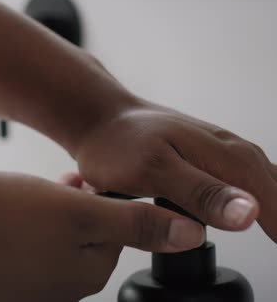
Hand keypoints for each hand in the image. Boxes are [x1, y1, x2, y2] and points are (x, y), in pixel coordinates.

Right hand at [0, 172, 203, 301]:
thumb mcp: (74, 213)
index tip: (80, 180)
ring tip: (17, 195)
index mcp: (84, 272)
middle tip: (49, 184)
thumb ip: (134, 224)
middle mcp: (58, 288)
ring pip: (49, 240)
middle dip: (72, 204)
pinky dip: (16, 227)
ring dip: (43, 213)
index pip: (116, 230)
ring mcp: (25, 287)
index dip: (101, 197)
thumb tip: (191, 235)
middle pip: (82, 236)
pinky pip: (19, 249)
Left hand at [72, 101, 276, 241]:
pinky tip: (243, 210)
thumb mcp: (154, 170)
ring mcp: (221, 150)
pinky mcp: (208, 155)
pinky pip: (244, 179)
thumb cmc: (118, 142)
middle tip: (275, 240)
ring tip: (271, 231)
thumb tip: (249, 214)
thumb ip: (201, 193)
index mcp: (226, 155)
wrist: (100, 118)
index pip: (274, 202)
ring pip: (262, 184)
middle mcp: (231, 149)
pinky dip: (252, 197)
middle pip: (274, 192)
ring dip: (271, 207)